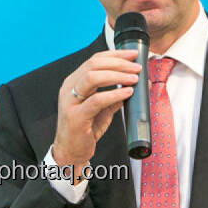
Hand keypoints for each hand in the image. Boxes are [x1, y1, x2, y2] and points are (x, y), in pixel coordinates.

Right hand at [53, 49, 139, 175]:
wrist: (70, 152)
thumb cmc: (84, 130)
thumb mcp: (102, 110)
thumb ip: (115, 97)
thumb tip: (136, 86)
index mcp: (74, 82)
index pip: (94, 60)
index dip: (115, 54)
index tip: (133, 54)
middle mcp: (69, 88)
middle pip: (94, 64)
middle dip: (119, 63)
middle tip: (137, 68)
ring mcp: (70, 101)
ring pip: (93, 77)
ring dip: (117, 75)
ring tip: (134, 79)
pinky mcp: (76, 116)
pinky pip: (96, 100)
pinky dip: (114, 94)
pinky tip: (126, 93)